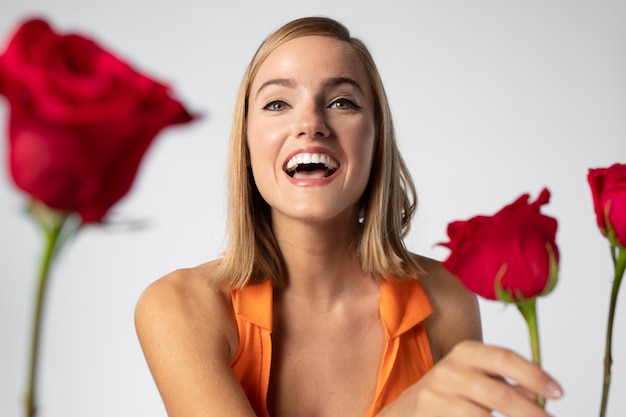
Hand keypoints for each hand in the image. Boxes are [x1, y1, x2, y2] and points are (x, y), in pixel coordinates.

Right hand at [377, 340, 562, 416]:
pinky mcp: (430, 416)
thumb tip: (537, 393)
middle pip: (499, 393)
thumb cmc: (446, 393)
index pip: (503, 357)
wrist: (403, 413)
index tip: (557, 392)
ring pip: (483, 416)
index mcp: (464, 353)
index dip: (533, 374)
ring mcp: (436, 397)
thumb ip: (502, 382)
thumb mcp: (473, 378)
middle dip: (531, 413)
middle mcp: (448, 371)